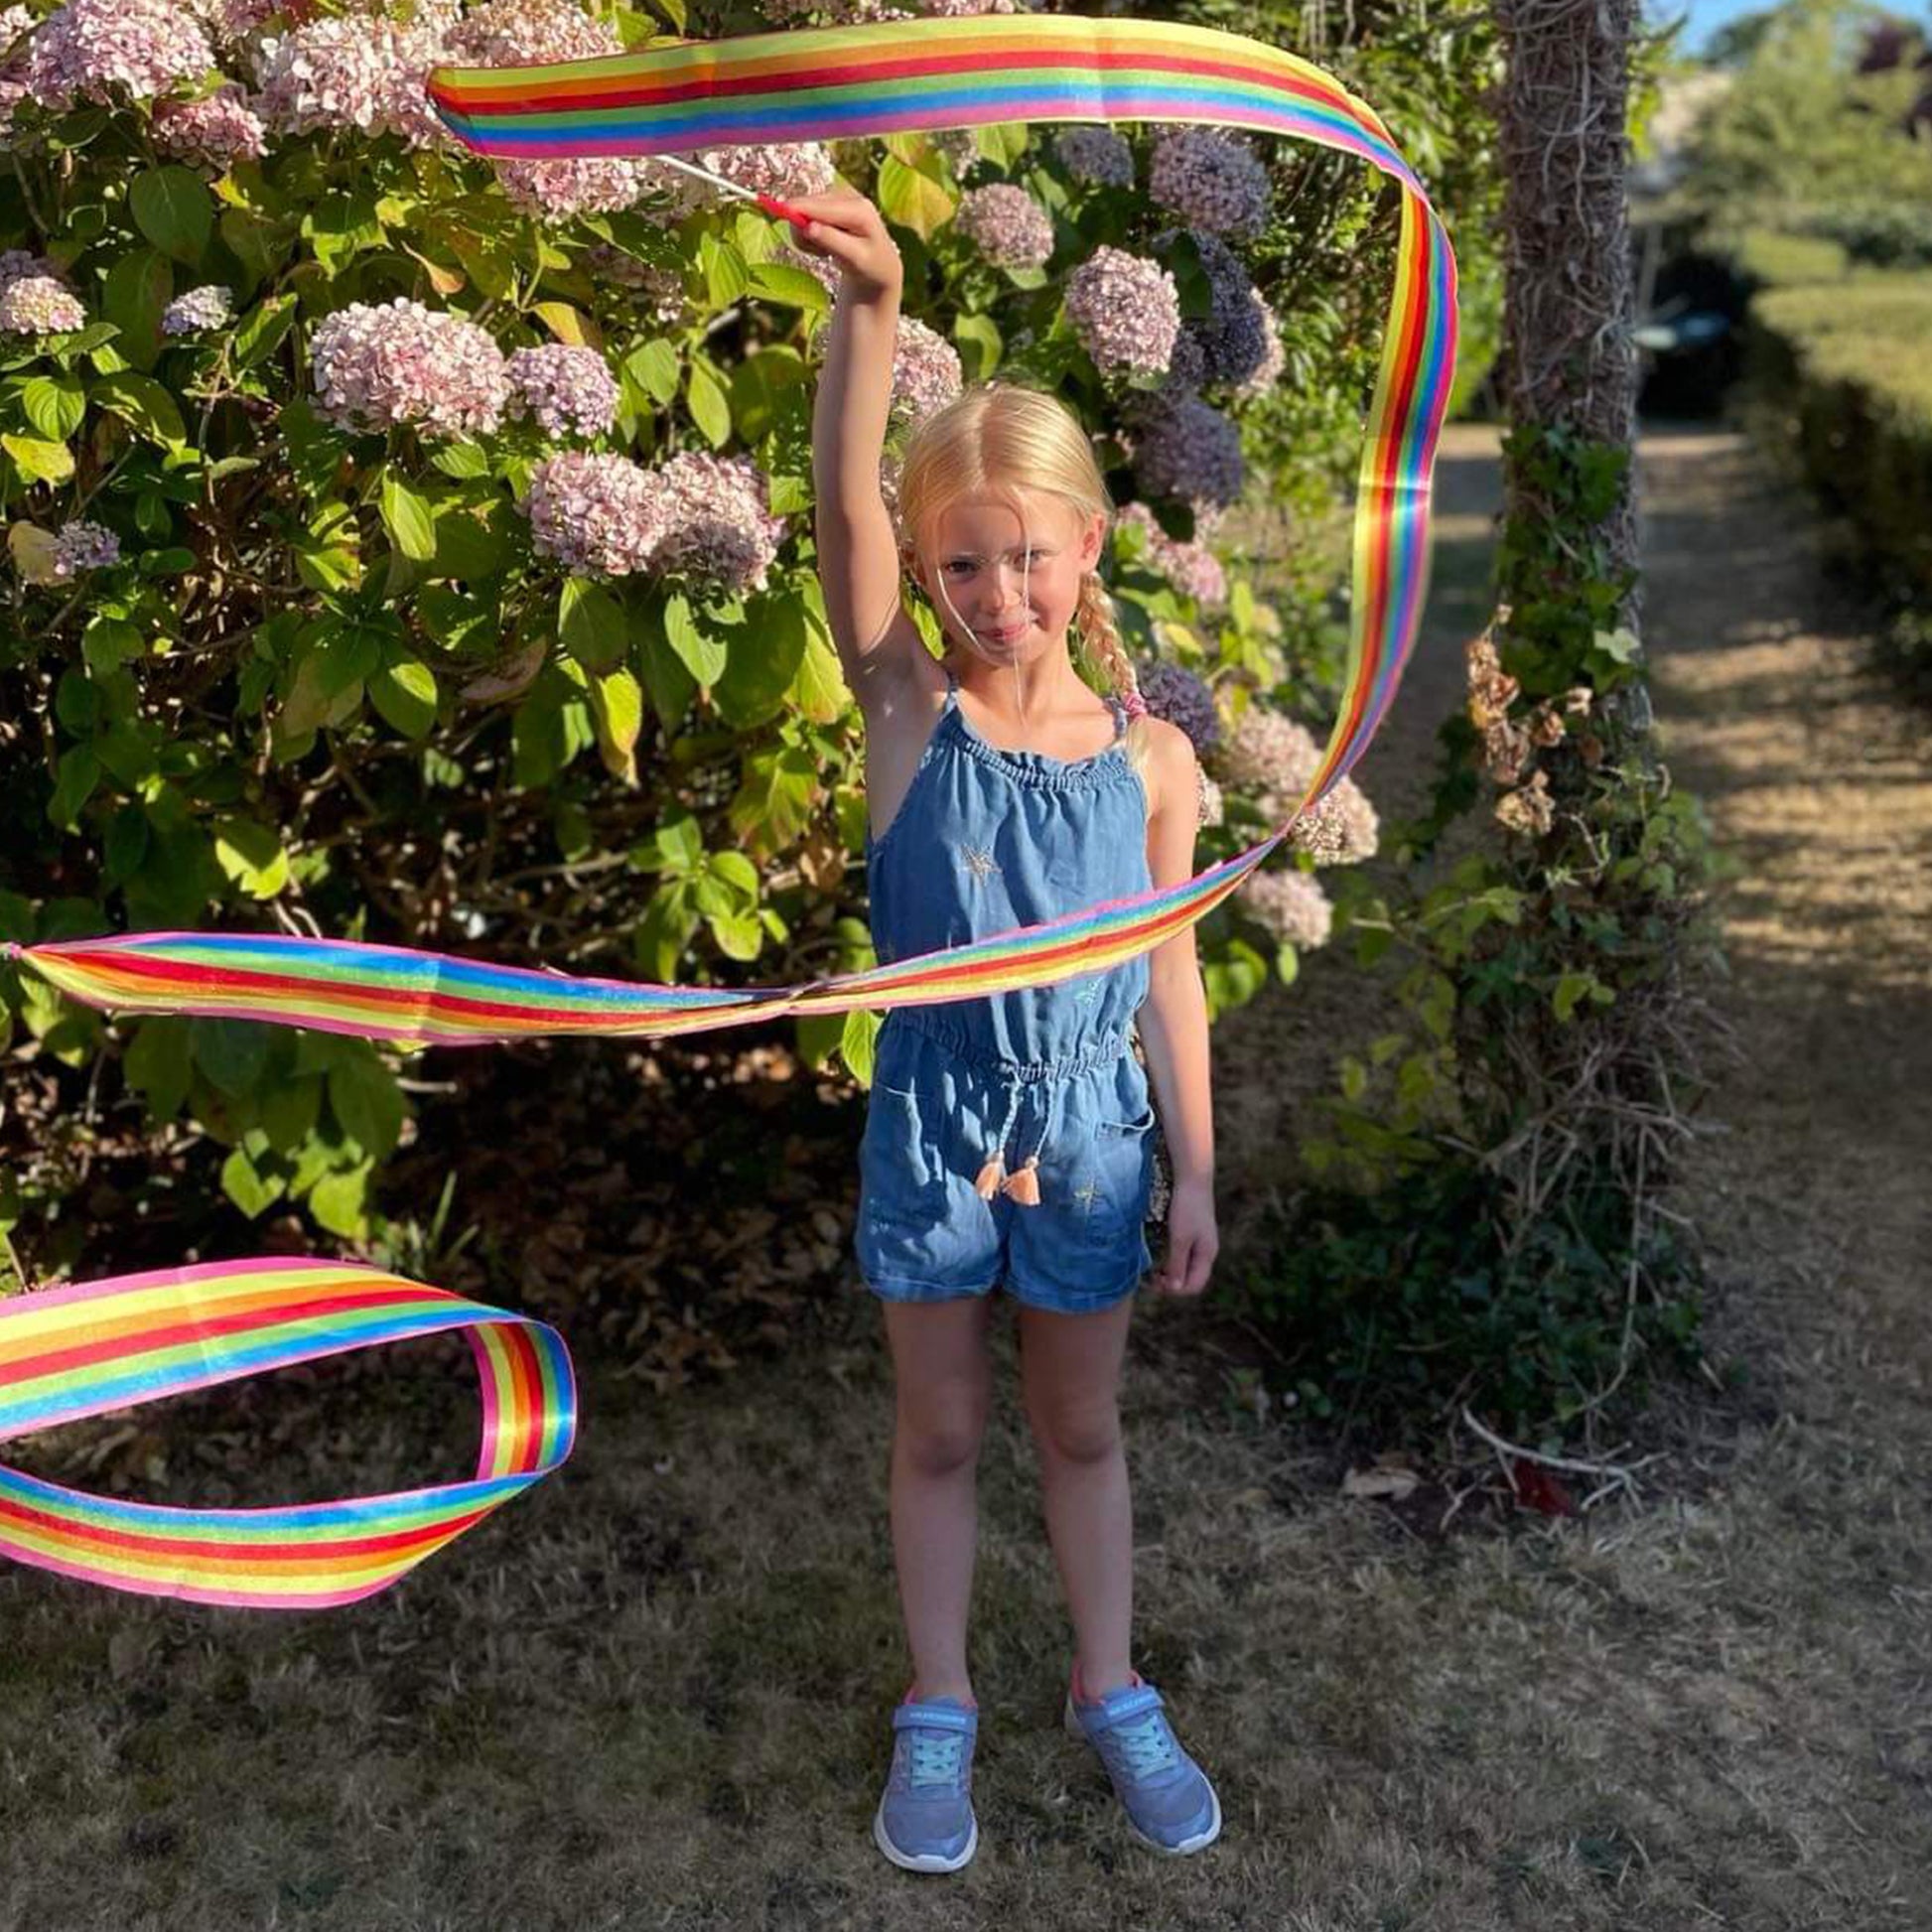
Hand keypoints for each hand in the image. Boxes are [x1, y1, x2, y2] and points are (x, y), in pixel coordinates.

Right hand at [786, 189, 902, 301]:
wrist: (879, 266)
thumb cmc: (869, 266)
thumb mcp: (854, 259)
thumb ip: (832, 242)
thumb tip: (809, 227)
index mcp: (859, 209)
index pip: (822, 206)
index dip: (798, 209)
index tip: (776, 211)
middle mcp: (849, 196)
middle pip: (810, 204)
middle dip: (802, 228)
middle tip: (816, 253)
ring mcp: (840, 196)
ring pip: (805, 208)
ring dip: (806, 233)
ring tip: (824, 251)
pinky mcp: (831, 201)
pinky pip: (807, 212)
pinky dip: (809, 231)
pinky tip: (825, 242)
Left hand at [1156, 1174, 1217, 1296]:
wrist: (1192, 1178)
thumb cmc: (1186, 1208)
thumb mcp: (1179, 1238)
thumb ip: (1177, 1264)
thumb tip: (1174, 1288)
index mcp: (1207, 1255)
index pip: (1194, 1286)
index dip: (1175, 1291)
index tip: (1155, 1283)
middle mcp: (1206, 1252)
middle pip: (1191, 1280)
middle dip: (1171, 1284)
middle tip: (1150, 1279)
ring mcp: (1201, 1243)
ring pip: (1186, 1269)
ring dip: (1170, 1274)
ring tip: (1153, 1271)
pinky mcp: (1193, 1234)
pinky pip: (1183, 1257)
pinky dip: (1171, 1262)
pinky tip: (1160, 1257)